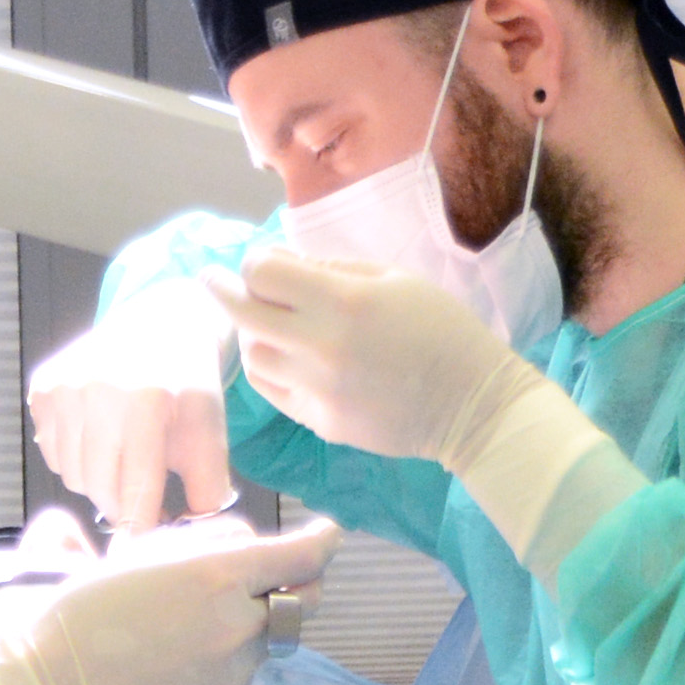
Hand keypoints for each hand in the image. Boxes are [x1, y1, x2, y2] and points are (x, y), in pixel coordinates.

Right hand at [0, 515, 339, 684]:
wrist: (55, 678)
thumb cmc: (87, 603)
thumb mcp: (146, 552)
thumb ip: (206, 544)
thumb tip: (243, 543)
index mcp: (220, 574)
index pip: (302, 555)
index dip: (322, 541)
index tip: (328, 533)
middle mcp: (239, 622)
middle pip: (302, 602)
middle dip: (297, 585)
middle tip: (275, 577)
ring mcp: (232, 669)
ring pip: (268, 640)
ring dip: (252, 626)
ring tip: (199, 622)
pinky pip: (241, 675)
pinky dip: (227, 662)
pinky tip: (184, 656)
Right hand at [27, 281, 243, 529]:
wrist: (159, 324)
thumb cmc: (187, 385)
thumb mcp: (211, 432)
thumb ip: (208, 488)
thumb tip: (189, 535)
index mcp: (147, 399)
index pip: (136, 486)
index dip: (141, 524)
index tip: (144, 546)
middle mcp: (97, 389)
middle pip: (99, 487)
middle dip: (122, 505)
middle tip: (142, 499)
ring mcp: (64, 386)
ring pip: (72, 475)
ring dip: (98, 481)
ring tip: (124, 457)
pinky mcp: (42, 387)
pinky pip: (52, 453)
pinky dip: (76, 458)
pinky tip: (100, 436)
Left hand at [223, 241, 534, 472]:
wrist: (473, 403)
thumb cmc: (442, 329)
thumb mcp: (395, 279)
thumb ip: (333, 270)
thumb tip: (283, 265)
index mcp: (344, 301)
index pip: (264, 272)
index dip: (257, 262)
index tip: (264, 262)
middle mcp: (322, 346)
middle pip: (243, 313)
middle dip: (222, 290)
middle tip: (212, 280)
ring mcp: (318, 389)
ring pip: (253, 355)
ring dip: (253, 333)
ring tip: (267, 323)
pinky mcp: (321, 422)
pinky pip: (275, 391)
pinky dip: (271, 368)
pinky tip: (283, 357)